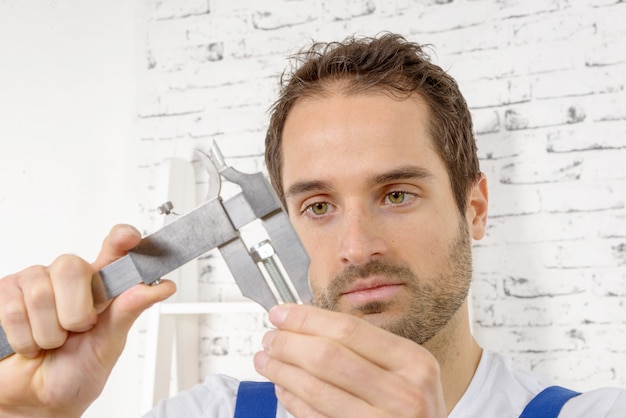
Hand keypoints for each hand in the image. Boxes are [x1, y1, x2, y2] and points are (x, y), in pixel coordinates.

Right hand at [0, 224, 175, 416]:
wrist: (39, 400)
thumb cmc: (78, 370)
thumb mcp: (109, 344)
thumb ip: (130, 310)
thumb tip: (162, 288)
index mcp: (101, 284)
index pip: (114, 249)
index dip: (121, 238)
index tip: (129, 237)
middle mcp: (67, 277)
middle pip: (70, 267)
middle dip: (74, 312)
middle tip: (75, 331)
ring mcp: (34, 283)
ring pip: (40, 294)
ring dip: (48, 332)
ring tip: (51, 342)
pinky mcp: (5, 295)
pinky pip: (13, 310)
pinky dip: (25, 338)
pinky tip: (30, 343)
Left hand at [254, 304, 445, 417]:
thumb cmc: (412, 405)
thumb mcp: (407, 370)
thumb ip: (367, 348)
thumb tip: (307, 323)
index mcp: (413, 362)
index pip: (348, 329)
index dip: (307, 318)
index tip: (281, 313)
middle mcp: (402, 393)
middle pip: (327, 356)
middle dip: (289, 343)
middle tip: (270, 338)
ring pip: (316, 389)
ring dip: (283, 371)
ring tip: (267, 360)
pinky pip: (316, 417)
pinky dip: (293, 401)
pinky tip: (283, 388)